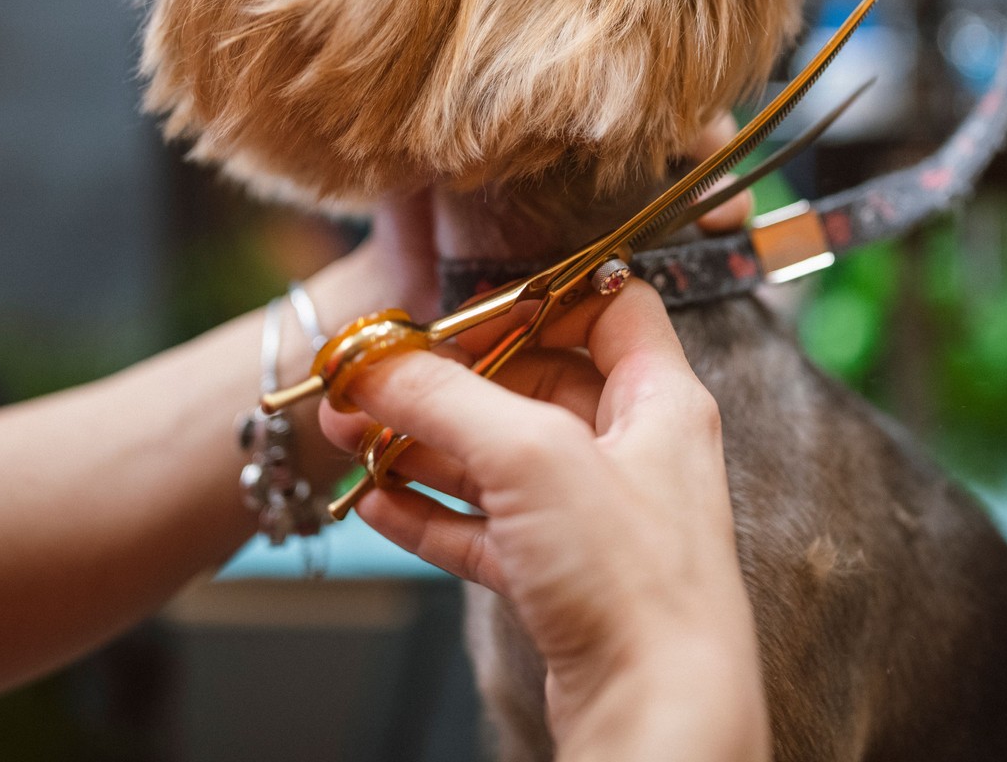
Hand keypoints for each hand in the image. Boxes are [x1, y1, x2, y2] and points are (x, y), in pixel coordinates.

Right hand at [321, 283, 768, 761]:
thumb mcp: (531, 455)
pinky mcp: (562, 581)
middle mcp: (634, 450)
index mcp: (659, 398)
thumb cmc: (634, 579)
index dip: (532, 296)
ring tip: (347, 437)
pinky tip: (374, 501)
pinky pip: (486, 530)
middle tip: (368, 382)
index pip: (606, 306)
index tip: (457, 306)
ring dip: (421, 444)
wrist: (657, 710)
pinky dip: (430, 512)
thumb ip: (445, 397)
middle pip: (531, 384)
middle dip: (443, 381)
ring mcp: (597, 519)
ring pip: (497, 461)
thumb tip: (374, 363)